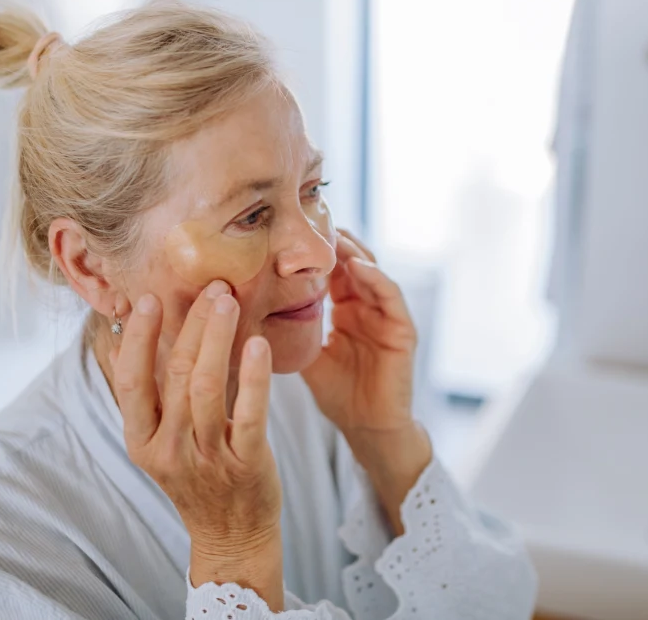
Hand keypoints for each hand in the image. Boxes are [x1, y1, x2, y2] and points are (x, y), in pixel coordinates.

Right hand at [109, 281, 283, 609]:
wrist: (231, 536)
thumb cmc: (198, 477)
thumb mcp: (162, 442)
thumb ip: (154, 396)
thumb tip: (132, 335)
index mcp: (141, 441)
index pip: (130, 381)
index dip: (138, 337)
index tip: (148, 298)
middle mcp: (168, 450)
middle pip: (175, 374)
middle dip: (191, 324)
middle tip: (211, 286)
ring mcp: (207, 459)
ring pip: (207, 387)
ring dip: (217, 337)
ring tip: (228, 300)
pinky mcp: (246, 464)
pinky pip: (249, 413)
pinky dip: (253, 375)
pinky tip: (258, 344)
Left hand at [301, 231, 431, 534]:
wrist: (367, 428)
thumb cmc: (338, 393)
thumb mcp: (305, 353)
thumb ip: (288, 329)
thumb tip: (244, 311)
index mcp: (346, 308)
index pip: (331, 269)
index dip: (313, 250)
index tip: (287, 231)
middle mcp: (367, 306)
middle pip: (352, 260)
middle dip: (333, 241)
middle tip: (309, 219)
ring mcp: (387, 315)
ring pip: (372, 270)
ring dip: (354, 251)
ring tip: (332, 235)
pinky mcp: (403, 330)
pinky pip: (391, 296)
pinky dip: (376, 278)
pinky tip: (357, 266)